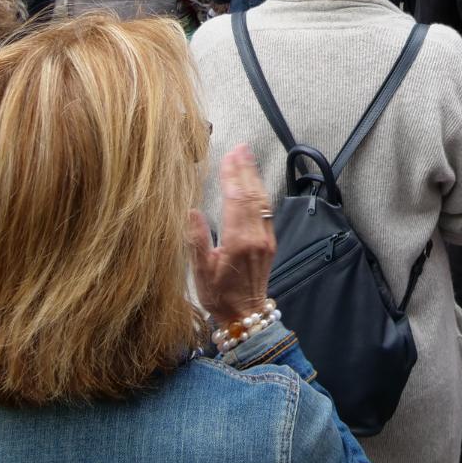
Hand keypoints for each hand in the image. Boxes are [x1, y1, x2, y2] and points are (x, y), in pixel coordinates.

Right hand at [186, 144, 278, 329]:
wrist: (246, 315)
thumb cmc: (219, 296)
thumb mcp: (201, 272)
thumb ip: (197, 240)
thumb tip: (191, 211)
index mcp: (238, 242)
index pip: (236, 200)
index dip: (232, 176)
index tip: (228, 156)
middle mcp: (256, 236)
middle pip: (252, 195)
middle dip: (246, 169)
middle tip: (241, 147)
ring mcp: (266, 238)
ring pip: (262, 201)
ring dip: (255, 177)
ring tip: (248, 156)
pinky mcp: (269, 242)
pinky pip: (266, 211)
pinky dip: (260, 192)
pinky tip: (255, 182)